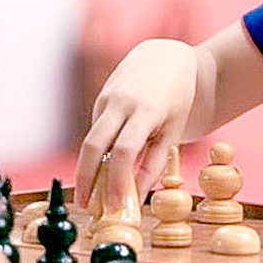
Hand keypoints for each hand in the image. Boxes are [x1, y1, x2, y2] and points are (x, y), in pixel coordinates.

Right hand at [75, 39, 197, 208]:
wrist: (166, 56)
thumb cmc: (176, 97)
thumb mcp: (173, 130)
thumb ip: (154, 162)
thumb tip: (137, 195)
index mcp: (147, 110)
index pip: (125, 151)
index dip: (116, 181)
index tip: (114, 206)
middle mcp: (122, 102)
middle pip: (94, 144)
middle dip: (85, 178)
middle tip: (85, 206)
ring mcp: (108, 97)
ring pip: (90, 138)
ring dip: (88, 168)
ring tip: (92, 193)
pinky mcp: (100, 97)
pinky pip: (96, 128)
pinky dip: (98, 150)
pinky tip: (103, 163)